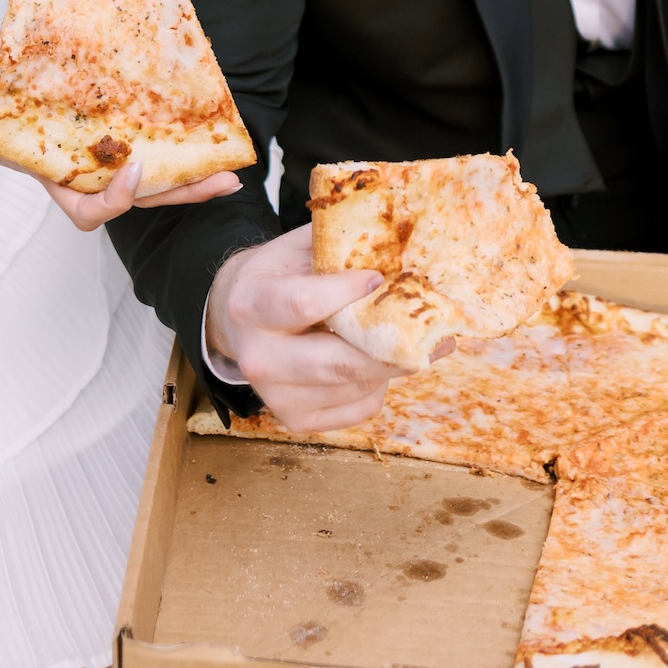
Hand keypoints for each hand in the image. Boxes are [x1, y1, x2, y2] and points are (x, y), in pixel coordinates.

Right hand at [0, 33, 243, 234]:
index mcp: (50, 174)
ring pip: (150, 186)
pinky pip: (147, 155)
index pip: (87, 210)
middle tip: (224, 180)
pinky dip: (177, 153)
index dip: (114, 199)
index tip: (134, 167)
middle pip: (137, 202)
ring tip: (231, 171)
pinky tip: (204, 136)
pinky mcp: (107, 143)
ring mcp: (96, 164)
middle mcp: (79, 175)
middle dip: (181, 194)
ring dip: (191, 181)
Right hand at [205, 223, 399, 430]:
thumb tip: (399, 246)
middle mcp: (258, 358)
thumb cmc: (277, 276)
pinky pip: (360, 407)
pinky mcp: (297, 421)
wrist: (234, 319)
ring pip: (357, 386)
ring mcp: (276, 396)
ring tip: (413, 339)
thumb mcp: (295, 249)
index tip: (381, 279)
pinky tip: (376, 361)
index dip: (349, 292)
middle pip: (339, 361)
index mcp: (252, 305)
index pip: (305, 303)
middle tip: (433, 329)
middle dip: (392, 346)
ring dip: (392, 363)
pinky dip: (380, 385)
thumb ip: (338, 246)